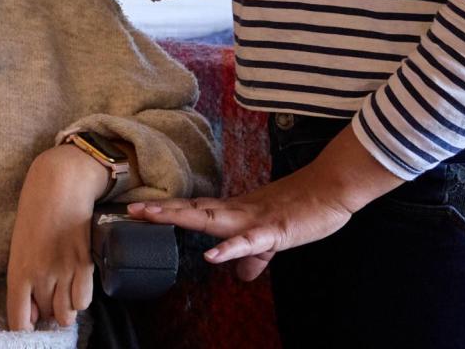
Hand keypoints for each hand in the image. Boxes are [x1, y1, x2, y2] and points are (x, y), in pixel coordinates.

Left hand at [5, 145, 106, 330]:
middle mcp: (41, 276)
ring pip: (67, 314)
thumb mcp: (18, 248)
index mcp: (18, 272)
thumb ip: (23, 281)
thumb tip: (32, 315)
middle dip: (46, 312)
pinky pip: (84, 301)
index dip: (25, 327)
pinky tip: (75, 284)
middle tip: (47, 295)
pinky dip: (80, 299)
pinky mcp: (84, 264)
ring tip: (62, 291)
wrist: (59, 185)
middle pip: (46, 317)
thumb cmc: (34, 214)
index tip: (30, 323)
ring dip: (64, 308)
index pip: (19, 321)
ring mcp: (64, 271)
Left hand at [125, 127, 399, 280]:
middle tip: (131, 209)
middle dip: (163, 211)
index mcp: (238, 213)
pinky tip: (211, 254)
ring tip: (154, 217)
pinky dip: (230, 248)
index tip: (139, 210)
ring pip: (213, 219)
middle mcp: (240, 212)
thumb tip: (242, 275)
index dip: (168, 210)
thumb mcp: (274, 240)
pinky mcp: (275, 230)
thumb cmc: (304, 207)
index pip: (196, 210)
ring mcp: (255, 219)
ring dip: (182, 217)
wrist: (333, 188)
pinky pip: (249, 241)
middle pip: (195, 210)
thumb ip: (255, 257)